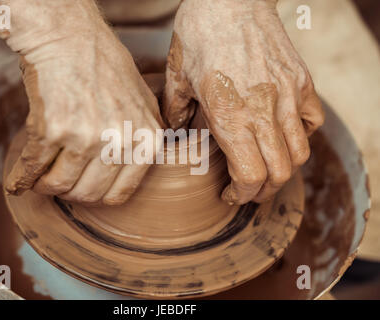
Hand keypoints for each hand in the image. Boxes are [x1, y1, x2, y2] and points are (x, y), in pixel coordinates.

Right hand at [5, 13, 162, 204]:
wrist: (71, 39)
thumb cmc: (106, 67)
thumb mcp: (143, 103)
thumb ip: (144, 138)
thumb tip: (135, 171)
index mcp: (146, 140)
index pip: (119, 194)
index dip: (96, 196)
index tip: (83, 190)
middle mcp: (119, 142)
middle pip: (87, 194)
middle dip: (70, 192)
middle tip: (60, 182)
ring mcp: (87, 138)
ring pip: (59, 185)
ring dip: (46, 186)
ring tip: (42, 178)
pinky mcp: (54, 130)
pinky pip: (33, 169)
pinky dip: (21, 180)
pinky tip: (18, 182)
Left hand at [163, 0, 323, 204]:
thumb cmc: (200, 32)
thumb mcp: (177, 75)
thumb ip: (175, 110)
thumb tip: (174, 131)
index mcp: (230, 115)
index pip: (250, 175)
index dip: (242, 194)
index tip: (232, 195)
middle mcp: (264, 111)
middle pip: (278, 172)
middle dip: (263, 191)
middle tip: (248, 191)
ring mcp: (288, 96)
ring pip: (299, 153)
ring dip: (283, 170)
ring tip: (267, 170)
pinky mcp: (302, 82)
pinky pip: (312, 122)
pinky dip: (301, 137)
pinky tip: (283, 134)